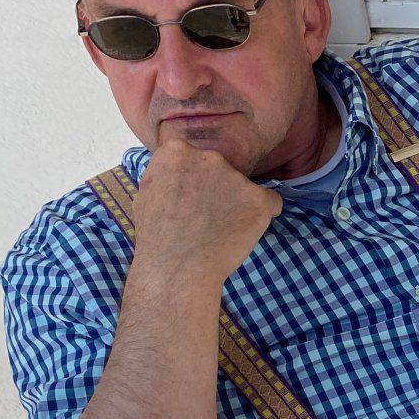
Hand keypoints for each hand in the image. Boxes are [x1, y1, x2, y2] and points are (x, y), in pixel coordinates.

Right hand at [131, 136, 280, 289]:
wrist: (177, 267)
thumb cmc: (157, 236)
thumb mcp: (147, 192)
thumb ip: (167, 173)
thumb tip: (179, 169)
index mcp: (177, 151)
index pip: (196, 156)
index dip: (195, 178)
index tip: (190, 197)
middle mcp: (209, 156)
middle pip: (222, 169)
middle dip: (217, 189)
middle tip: (205, 216)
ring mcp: (236, 177)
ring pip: (244, 188)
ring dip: (237, 204)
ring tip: (220, 229)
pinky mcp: (259, 199)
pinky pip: (271, 202)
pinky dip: (263, 215)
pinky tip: (245, 231)